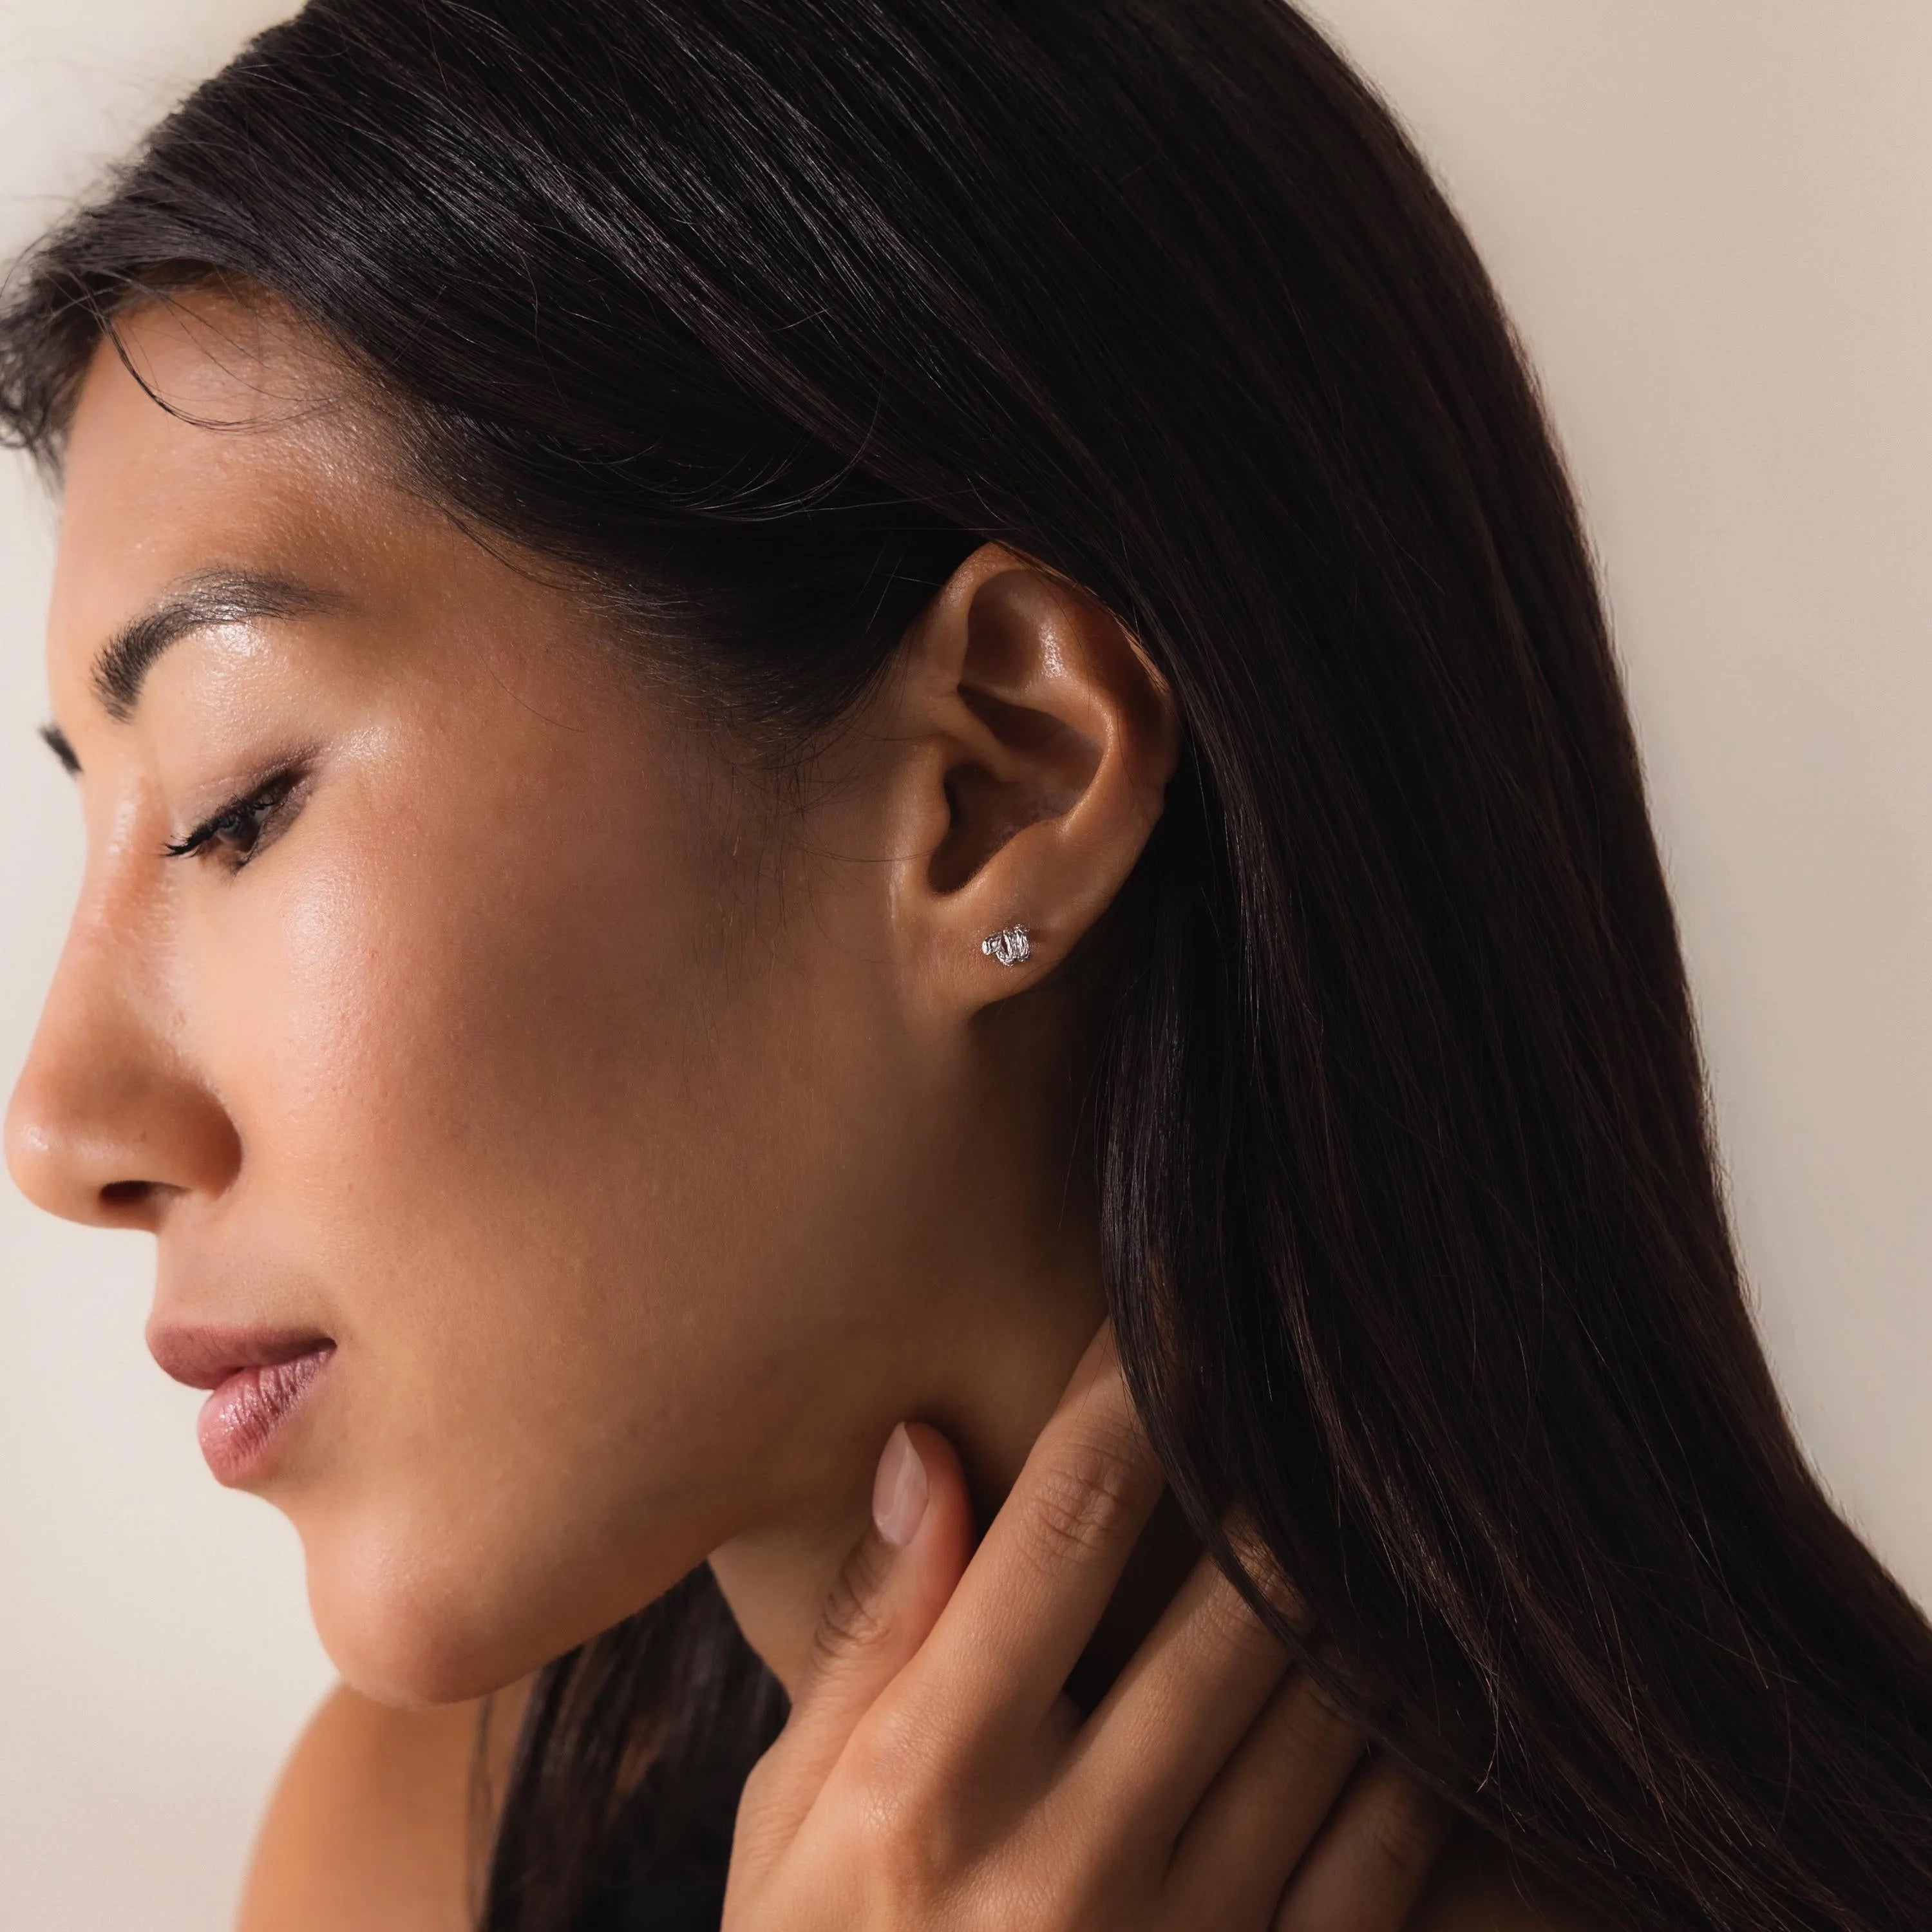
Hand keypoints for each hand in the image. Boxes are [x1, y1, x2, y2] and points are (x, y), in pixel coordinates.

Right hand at [722, 1328, 1452, 1929]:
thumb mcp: (789, 1817)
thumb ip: (870, 1635)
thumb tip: (928, 1449)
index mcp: (930, 1783)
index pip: (1066, 1525)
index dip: (1134, 1392)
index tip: (1175, 1303)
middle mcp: (1065, 1857)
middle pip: (1231, 1597)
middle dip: (1281, 1464)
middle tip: (1311, 1371)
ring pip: (1330, 1709)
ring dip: (1362, 1584)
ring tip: (1380, 1483)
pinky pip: (1388, 1851)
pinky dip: (1417, 1743)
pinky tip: (1416, 1664)